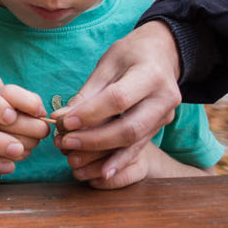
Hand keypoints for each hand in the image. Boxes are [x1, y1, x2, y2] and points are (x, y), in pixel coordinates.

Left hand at [55, 21, 180, 182]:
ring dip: (102, 154)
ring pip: (134, 142)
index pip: (117, 100)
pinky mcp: (159, 128)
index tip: (63, 122)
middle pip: (129, 128)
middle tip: (65, 143)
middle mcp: (164, 99)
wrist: (162, 55)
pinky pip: (139, 148)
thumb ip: (88, 92)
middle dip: (94, 140)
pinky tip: (103, 172)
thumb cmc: (130, 55)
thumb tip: (62, 119)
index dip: (89, 114)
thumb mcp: (108, 64)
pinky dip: (119, 161)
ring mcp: (165, 116)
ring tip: (74, 158)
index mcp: (150, 75)